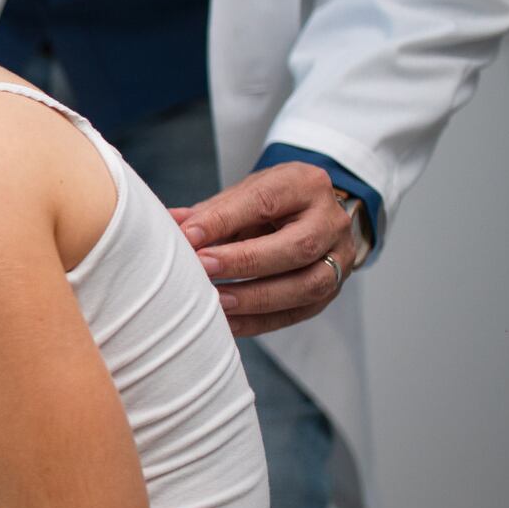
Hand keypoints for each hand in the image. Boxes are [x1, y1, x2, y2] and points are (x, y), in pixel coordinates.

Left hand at [171, 163, 367, 336]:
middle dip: (244, 262)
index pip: (265, 201)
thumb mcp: (243, 195)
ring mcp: (340, 259)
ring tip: (215, 301)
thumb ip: (209, 211)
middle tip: (202, 268)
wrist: (310, 215)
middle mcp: (331, 221)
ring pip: (306, 285)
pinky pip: (297, 313)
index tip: (188, 236)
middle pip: (296, 247)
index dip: (224, 220)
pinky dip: (259, 321)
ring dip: (255, 298)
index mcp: (306, 185)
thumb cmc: (270, 203)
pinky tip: (227, 323)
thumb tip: (168, 224)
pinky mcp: (332, 291)